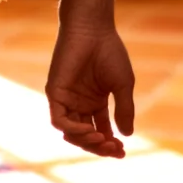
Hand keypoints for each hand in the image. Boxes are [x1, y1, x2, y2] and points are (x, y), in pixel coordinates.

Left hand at [47, 25, 135, 157]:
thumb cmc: (109, 52)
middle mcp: (79, 103)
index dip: (110, 144)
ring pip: (71, 132)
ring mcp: (66, 99)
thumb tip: (127, 135)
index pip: (101, 130)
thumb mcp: (122, 85)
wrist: (93, 30)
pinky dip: (73, 129)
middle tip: (114, 149)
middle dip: (99, 146)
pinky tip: (90, 130)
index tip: (122, 152)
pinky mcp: (55, 93)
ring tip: (103, 140)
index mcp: (95, 102)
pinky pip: (59, 120)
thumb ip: (124, 110)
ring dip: (86, 141)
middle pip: (85, 135)